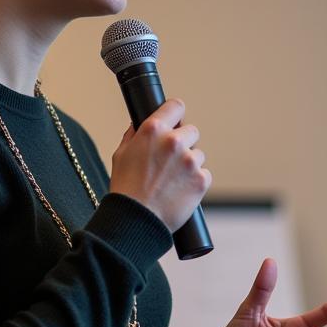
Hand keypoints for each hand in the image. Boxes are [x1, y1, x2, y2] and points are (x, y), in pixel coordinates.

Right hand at [109, 99, 210, 232]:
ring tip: (172, 180)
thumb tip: (139, 124)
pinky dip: (196, 181)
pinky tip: (180, 190)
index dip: (176, 114)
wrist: (136, 220)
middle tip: (171, 160)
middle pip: (191, 131)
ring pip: (198, 154)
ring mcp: (190, 161)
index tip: (176, 121)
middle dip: (184, 142)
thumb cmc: (125, 188)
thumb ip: (134, 135)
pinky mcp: (201, 179)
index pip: (176, 106)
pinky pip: (204, 174)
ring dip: (190, 164)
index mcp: (153, 130)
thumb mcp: (121, 154)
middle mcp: (174, 141)